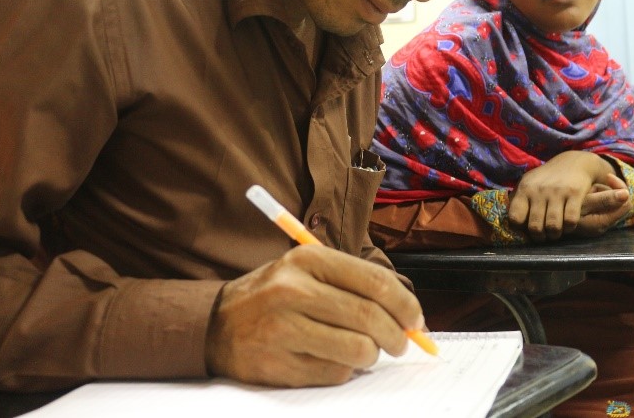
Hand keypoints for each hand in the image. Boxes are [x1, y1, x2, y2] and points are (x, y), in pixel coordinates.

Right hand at [206, 246, 423, 386]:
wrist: (217, 323)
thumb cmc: (275, 295)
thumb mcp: (308, 269)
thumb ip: (354, 283)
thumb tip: (407, 313)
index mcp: (308, 259)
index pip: (375, 281)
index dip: (405, 304)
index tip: (415, 319)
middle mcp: (294, 290)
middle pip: (370, 317)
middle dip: (397, 335)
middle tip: (401, 343)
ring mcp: (284, 328)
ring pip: (357, 350)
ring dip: (372, 355)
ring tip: (366, 351)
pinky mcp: (279, 364)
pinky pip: (335, 373)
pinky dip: (345, 370)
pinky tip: (332, 358)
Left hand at [507, 151, 628, 240]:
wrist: (574, 162)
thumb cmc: (547, 177)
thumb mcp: (529, 183)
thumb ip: (520, 200)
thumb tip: (512, 224)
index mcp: (525, 189)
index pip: (515, 217)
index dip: (519, 229)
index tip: (526, 230)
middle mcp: (539, 191)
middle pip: (535, 227)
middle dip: (539, 237)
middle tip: (543, 236)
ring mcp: (557, 192)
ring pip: (553, 227)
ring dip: (554, 235)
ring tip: (555, 232)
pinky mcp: (574, 194)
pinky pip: (570, 221)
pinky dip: (569, 228)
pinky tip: (568, 224)